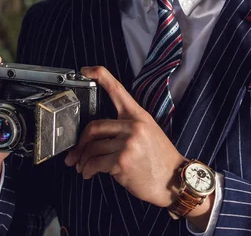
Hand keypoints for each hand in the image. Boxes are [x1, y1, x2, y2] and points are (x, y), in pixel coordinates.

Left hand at [64, 66, 185, 207]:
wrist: (174, 180)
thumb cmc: (160, 159)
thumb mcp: (149, 133)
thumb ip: (126, 127)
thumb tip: (98, 136)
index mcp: (139, 116)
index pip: (117, 89)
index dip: (100, 76)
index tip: (86, 70)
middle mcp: (133, 126)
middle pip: (94, 126)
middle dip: (81, 143)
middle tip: (76, 153)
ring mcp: (127, 143)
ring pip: (92, 147)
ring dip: (84, 160)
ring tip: (84, 167)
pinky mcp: (121, 161)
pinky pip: (94, 163)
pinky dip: (88, 170)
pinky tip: (90, 173)